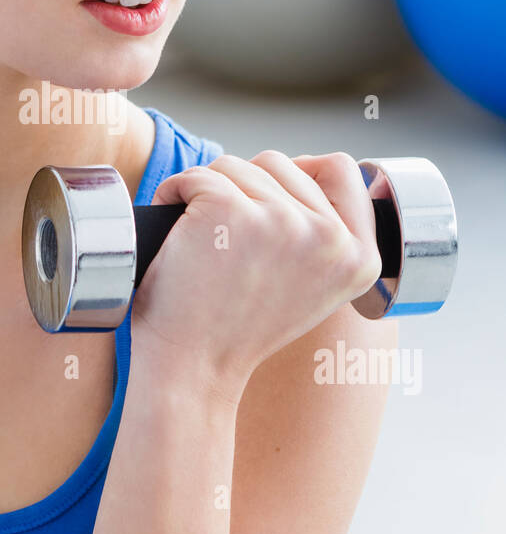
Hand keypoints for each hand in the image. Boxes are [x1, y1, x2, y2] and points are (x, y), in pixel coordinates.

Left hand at [130, 151, 381, 406]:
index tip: (267, 201)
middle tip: (227, 243)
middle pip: (279, 163)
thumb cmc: (237, 329)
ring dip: (208, 193)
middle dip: (245, 189)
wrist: (192, 370)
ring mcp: (279, 219)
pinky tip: (176, 235)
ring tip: (204, 245)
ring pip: (234, 166)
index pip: (341, 169)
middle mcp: (327, 236)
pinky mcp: (226, 208)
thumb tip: (308, 168)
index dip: (300, 172)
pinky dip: (173, 194)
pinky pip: (194, 175)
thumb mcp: (312, 286)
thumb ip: (324, 234)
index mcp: (360, 258)